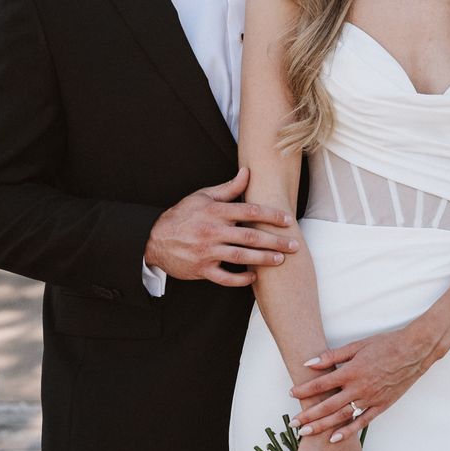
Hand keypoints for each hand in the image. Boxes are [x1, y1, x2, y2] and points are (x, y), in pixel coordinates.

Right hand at [145, 167, 298, 286]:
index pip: (249, 211)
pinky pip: (225, 277)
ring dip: (263, 259)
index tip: (288, 220)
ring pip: (241, 257)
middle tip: (295, 245)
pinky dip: (240, 279)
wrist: (154, 239)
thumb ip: (229, 188)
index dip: (271, 215)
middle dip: (275, 241)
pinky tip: (254, 277)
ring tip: (281, 260)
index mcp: (215, 211)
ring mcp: (207, 252)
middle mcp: (213, 231)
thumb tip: (248, 172)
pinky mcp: (201, 269)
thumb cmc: (182, 215)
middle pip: (250, 236)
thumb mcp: (203, 196)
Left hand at [289, 323, 441, 439]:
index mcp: (351, 371)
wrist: (414, 352)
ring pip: (341, 417)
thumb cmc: (385, 345)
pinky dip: (347, 431)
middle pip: (327, 405)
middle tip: (293, 423)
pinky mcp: (381, 406)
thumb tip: (310, 362)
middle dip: (308, 415)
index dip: (304, 390)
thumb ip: (332, 355)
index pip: (321, 384)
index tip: (291, 394)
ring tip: (305, 433)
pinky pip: (361, 422)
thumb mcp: (357, 346)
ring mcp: (370, 399)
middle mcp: (359, 388)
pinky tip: (333, 439)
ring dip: (322, 426)